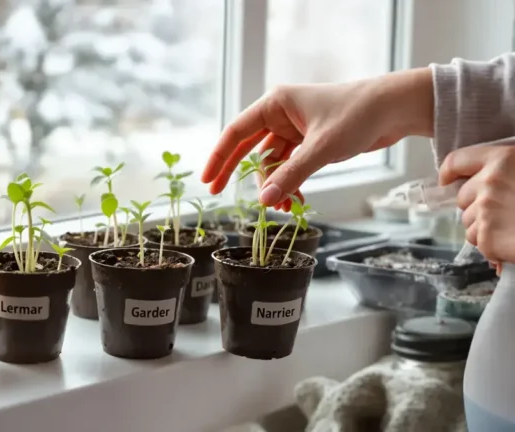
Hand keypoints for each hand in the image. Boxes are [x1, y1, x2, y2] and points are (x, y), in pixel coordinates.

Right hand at [201, 68, 433, 208]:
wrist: (395, 108)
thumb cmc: (358, 115)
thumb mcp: (321, 149)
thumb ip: (291, 176)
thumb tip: (264, 202)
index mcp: (276, 104)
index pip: (237, 131)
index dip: (219, 156)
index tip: (207, 180)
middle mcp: (281, 114)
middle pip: (249, 148)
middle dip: (239, 174)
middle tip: (222, 196)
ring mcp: (295, 129)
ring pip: (272, 162)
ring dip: (275, 185)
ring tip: (285, 208)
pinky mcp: (310, 141)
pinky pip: (290, 166)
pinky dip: (290, 184)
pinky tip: (297, 201)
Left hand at [439, 143, 514, 265]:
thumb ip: (509, 168)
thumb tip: (490, 175)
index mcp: (503, 160)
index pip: (459, 160)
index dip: (450, 171)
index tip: (447, 179)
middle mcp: (489, 183)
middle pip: (463, 197)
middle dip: (477, 206)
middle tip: (505, 212)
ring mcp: (485, 212)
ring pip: (469, 222)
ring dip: (484, 227)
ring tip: (512, 228)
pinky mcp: (488, 238)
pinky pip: (479, 243)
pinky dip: (492, 246)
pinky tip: (513, 243)